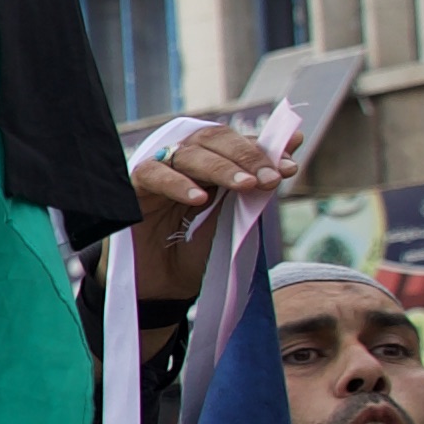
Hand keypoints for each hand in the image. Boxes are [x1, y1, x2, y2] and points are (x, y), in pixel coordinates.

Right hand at [126, 120, 286, 310]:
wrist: (163, 285)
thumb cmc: (198, 249)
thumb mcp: (235, 217)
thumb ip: (256, 184)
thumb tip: (291, 148)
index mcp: (210, 162)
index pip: (236, 142)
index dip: (262, 150)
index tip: (288, 168)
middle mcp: (184, 160)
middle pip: (213, 138)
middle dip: (246, 157)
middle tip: (270, 179)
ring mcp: (158, 171)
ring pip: (188, 153)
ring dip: (221, 167)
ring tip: (246, 186)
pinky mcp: (133, 188)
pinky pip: (153, 174)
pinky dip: (177, 183)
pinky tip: (199, 198)